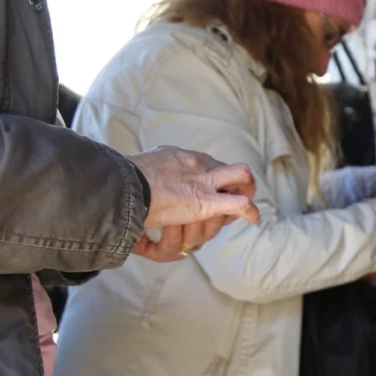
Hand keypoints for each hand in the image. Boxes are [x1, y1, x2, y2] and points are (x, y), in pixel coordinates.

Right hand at [129, 146, 259, 227]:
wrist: (122, 187)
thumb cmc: (124, 181)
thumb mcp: (143, 165)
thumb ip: (153, 169)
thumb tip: (144, 173)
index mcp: (182, 156)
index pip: (210, 163)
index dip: (217, 177)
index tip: (215, 189)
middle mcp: (198, 164)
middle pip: (228, 168)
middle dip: (238, 181)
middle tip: (237, 194)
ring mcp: (204, 182)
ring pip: (242, 177)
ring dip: (249, 189)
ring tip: (250, 204)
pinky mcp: (206, 202)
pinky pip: (240, 204)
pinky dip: (250, 212)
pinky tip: (253, 219)